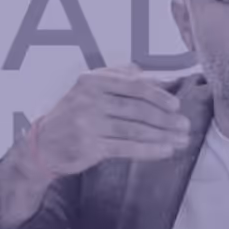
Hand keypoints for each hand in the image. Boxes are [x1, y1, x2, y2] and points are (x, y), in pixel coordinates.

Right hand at [24, 67, 191, 178]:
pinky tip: (165, 151)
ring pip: (135, 129)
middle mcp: (89, 100)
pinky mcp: (90, 147)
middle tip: (184, 125)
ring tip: (181, 140)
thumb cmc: (73, 114)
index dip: (158, 96)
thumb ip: (120, 78)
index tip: (175, 105)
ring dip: (163, 135)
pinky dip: (149, 150)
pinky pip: (127, 148)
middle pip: (137, 109)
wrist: (43, 145)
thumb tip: (158, 78)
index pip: (133, 86)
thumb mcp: (90, 88)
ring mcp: (88, 124)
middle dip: (166, 119)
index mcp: (92, 81)